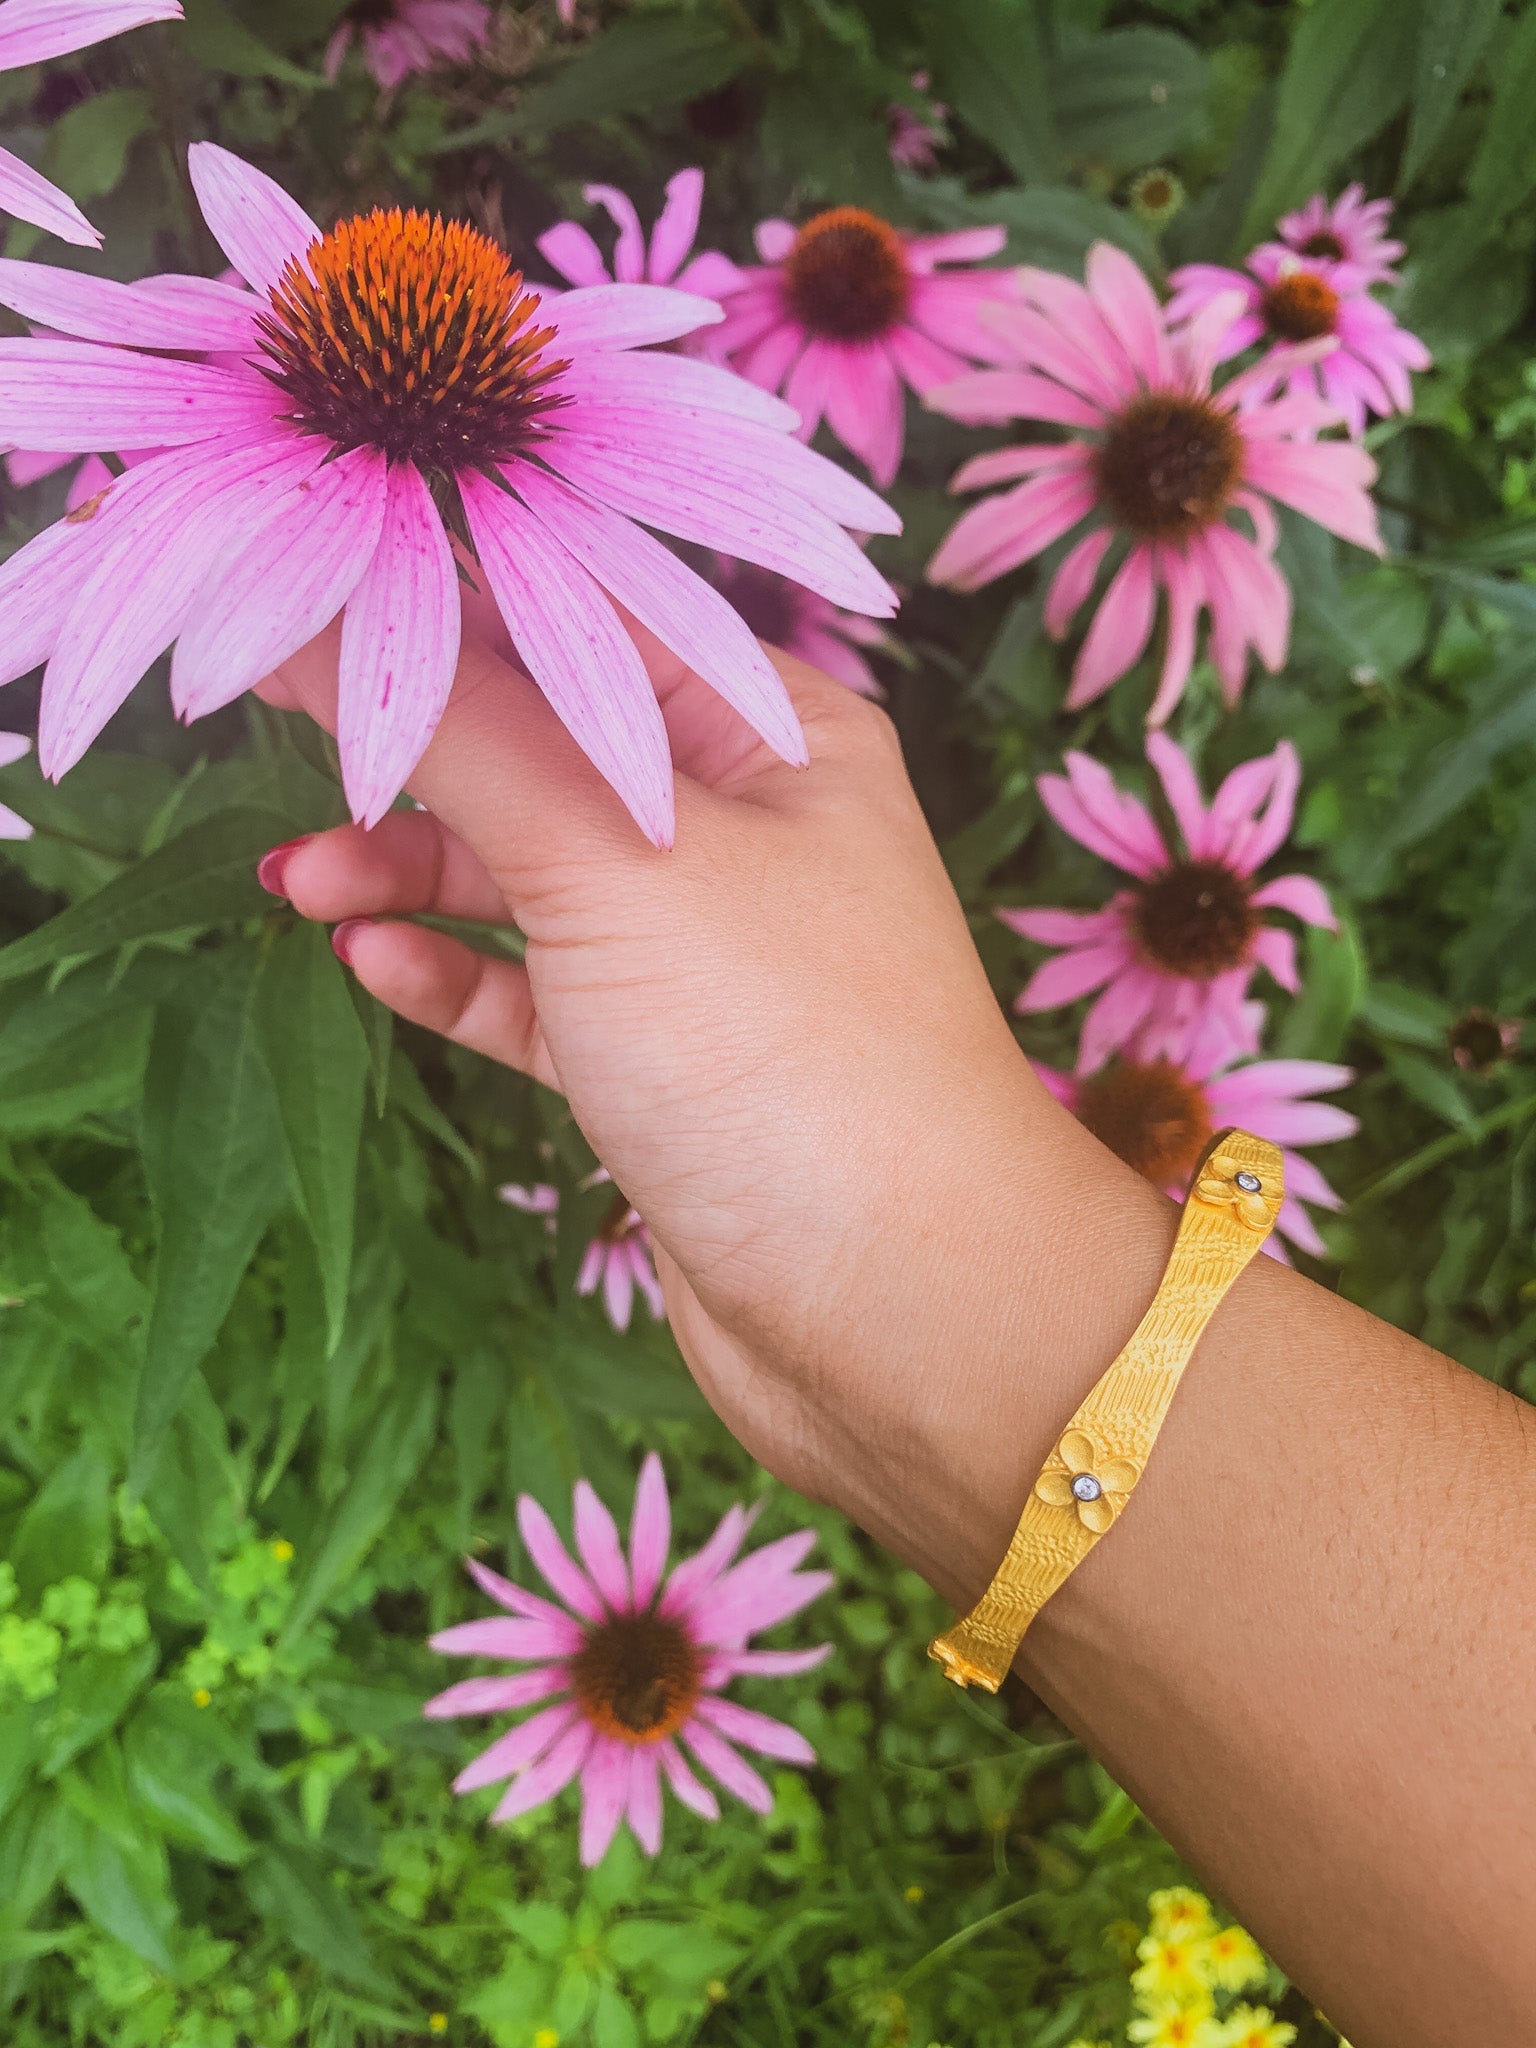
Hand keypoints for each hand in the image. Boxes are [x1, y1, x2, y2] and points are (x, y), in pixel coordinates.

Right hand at [258, 616, 1164, 1593]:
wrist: (903, 1315)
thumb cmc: (793, 1059)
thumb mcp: (615, 863)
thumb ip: (463, 732)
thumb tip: (322, 614)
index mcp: (775, 728)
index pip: (582, 616)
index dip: (441, 593)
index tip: (299, 580)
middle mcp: (749, 824)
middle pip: (546, 740)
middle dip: (413, 739)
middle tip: (271, 730)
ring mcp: (708, 949)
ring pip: (529, 873)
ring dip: (411, 866)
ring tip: (297, 882)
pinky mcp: (665, 1063)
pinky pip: (536, 992)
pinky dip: (456, 972)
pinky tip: (371, 959)